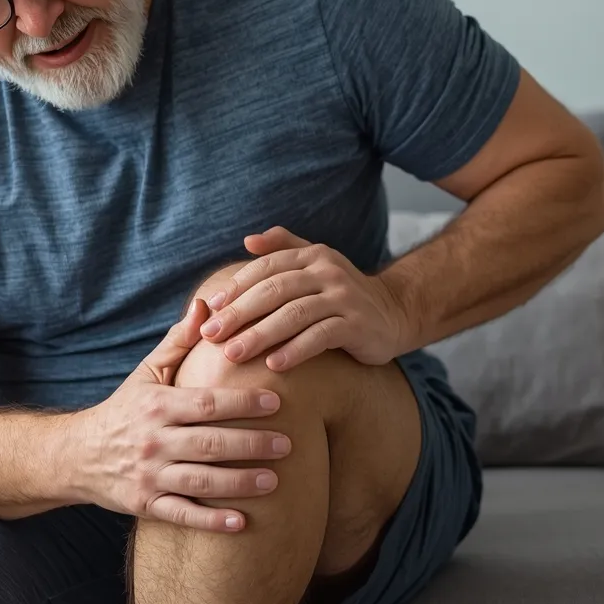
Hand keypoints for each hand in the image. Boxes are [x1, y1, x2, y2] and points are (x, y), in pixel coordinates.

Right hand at [72, 298, 291, 531]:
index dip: (242, 403)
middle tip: (288, 444)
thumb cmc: (124, 408)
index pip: (207, 403)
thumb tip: (205, 303)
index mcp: (158, 406)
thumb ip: (179, 341)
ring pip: (200, 482)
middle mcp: (153, 440)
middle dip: (251, 445)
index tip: (277, 402)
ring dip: (239, 483)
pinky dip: (211, 522)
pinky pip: (182, 516)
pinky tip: (241, 522)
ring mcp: (149, 476)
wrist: (77, 455)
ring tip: (274, 480)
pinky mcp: (145, 506)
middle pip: (209, 444)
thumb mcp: (147, 372)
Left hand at [199, 226, 410, 369]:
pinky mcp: (357, 325)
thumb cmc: (340, 292)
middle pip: (275, 290)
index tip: (211, 308)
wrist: (392, 313)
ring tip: (233, 353)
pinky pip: (320, 336)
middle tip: (212, 334)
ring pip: (294, 314)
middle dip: (240, 313)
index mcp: (312, 255)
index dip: (237, 287)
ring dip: (260, 334)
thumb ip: (283, 248)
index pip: (266, 267)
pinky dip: (295, 350)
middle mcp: (328, 271)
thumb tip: (247, 239)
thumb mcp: (315, 264)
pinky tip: (273, 364)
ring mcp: (344, 297)